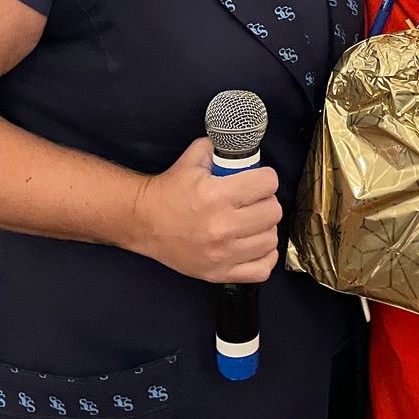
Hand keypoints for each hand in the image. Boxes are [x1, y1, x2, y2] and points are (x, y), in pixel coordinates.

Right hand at [130, 138, 281, 283]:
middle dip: (266, 201)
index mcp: (216, 195)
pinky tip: (253, 244)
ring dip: (265, 228)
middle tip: (254, 201)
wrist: (144, 222)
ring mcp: (222, 254)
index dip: (266, 178)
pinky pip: (262, 269)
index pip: (267, 184)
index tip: (259, 180)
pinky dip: (264, 256)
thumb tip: (242, 146)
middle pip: (273, 212)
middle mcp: (221, 227)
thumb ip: (219, 147)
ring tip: (252, 222)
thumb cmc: (171, 190)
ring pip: (270, 239)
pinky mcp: (219, 273)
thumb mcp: (193, 159)